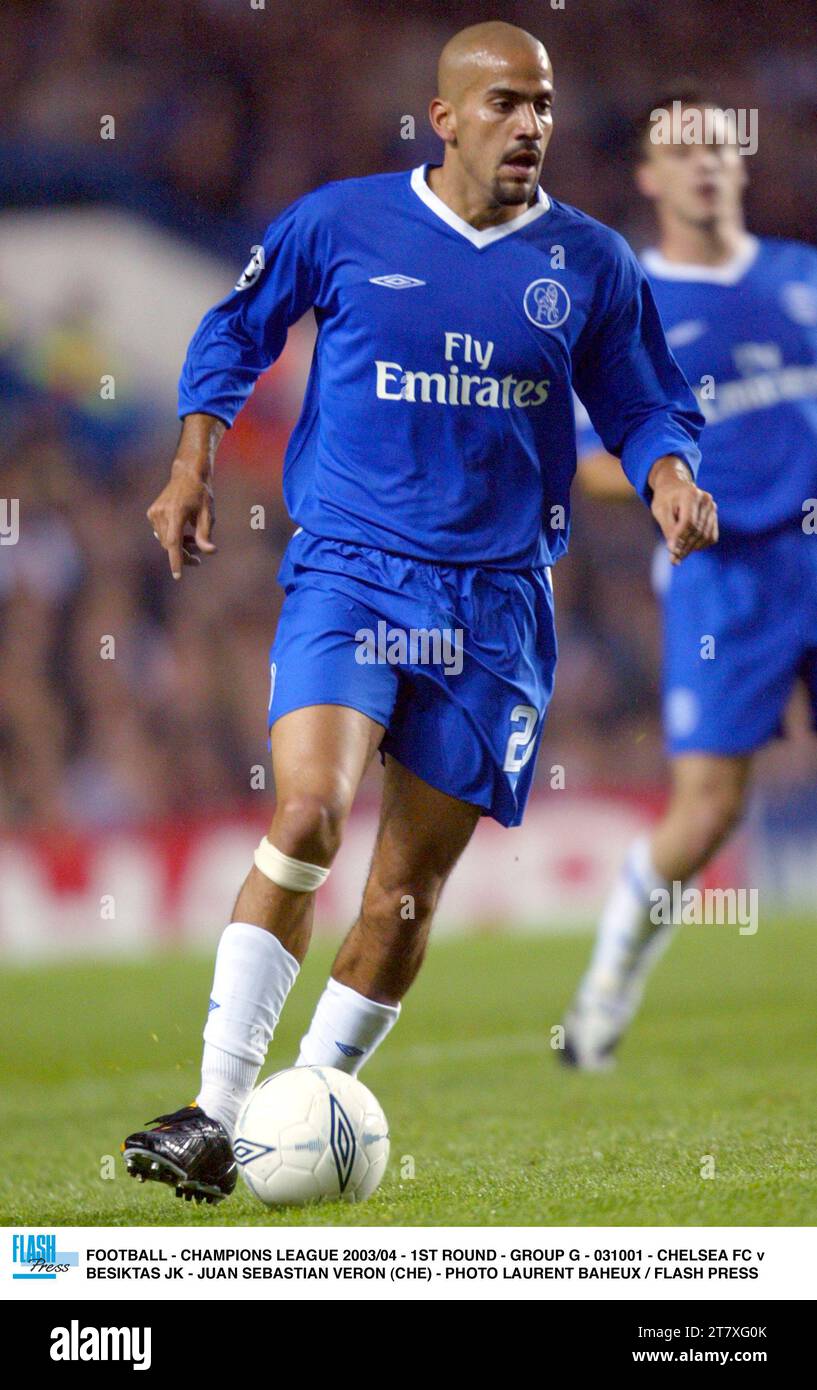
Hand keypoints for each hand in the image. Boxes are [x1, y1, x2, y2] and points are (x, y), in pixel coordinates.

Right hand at [147, 459, 216, 579]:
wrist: (187, 474)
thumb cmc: (201, 493)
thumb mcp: (208, 513)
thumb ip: (206, 534)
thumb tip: (210, 552)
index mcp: (176, 513)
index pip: (173, 542)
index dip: (176, 560)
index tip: (177, 576)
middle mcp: (161, 513)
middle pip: (170, 545)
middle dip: (183, 555)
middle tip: (198, 560)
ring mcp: (154, 513)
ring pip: (165, 541)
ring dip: (178, 546)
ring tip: (194, 543)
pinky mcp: (152, 513)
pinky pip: (161, 533)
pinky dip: (172, 537)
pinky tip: (184, 534)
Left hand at [648, 455, 717, 564]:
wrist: (675, 487)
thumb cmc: (665, 499)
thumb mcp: (660, 510)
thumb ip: (668, 529)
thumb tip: (673, 550)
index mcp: (690, 494)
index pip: (688, 522)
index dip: (680, 539)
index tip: (671, 553)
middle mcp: (705, 500)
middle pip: (697, 530)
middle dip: (685, 547)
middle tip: (674, 560)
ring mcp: (712, 507)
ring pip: (705, 535)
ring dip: (692, 548)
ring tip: (679, 557)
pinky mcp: (714, 516)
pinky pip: (711, 536)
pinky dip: (701, 545)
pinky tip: (689, 548)